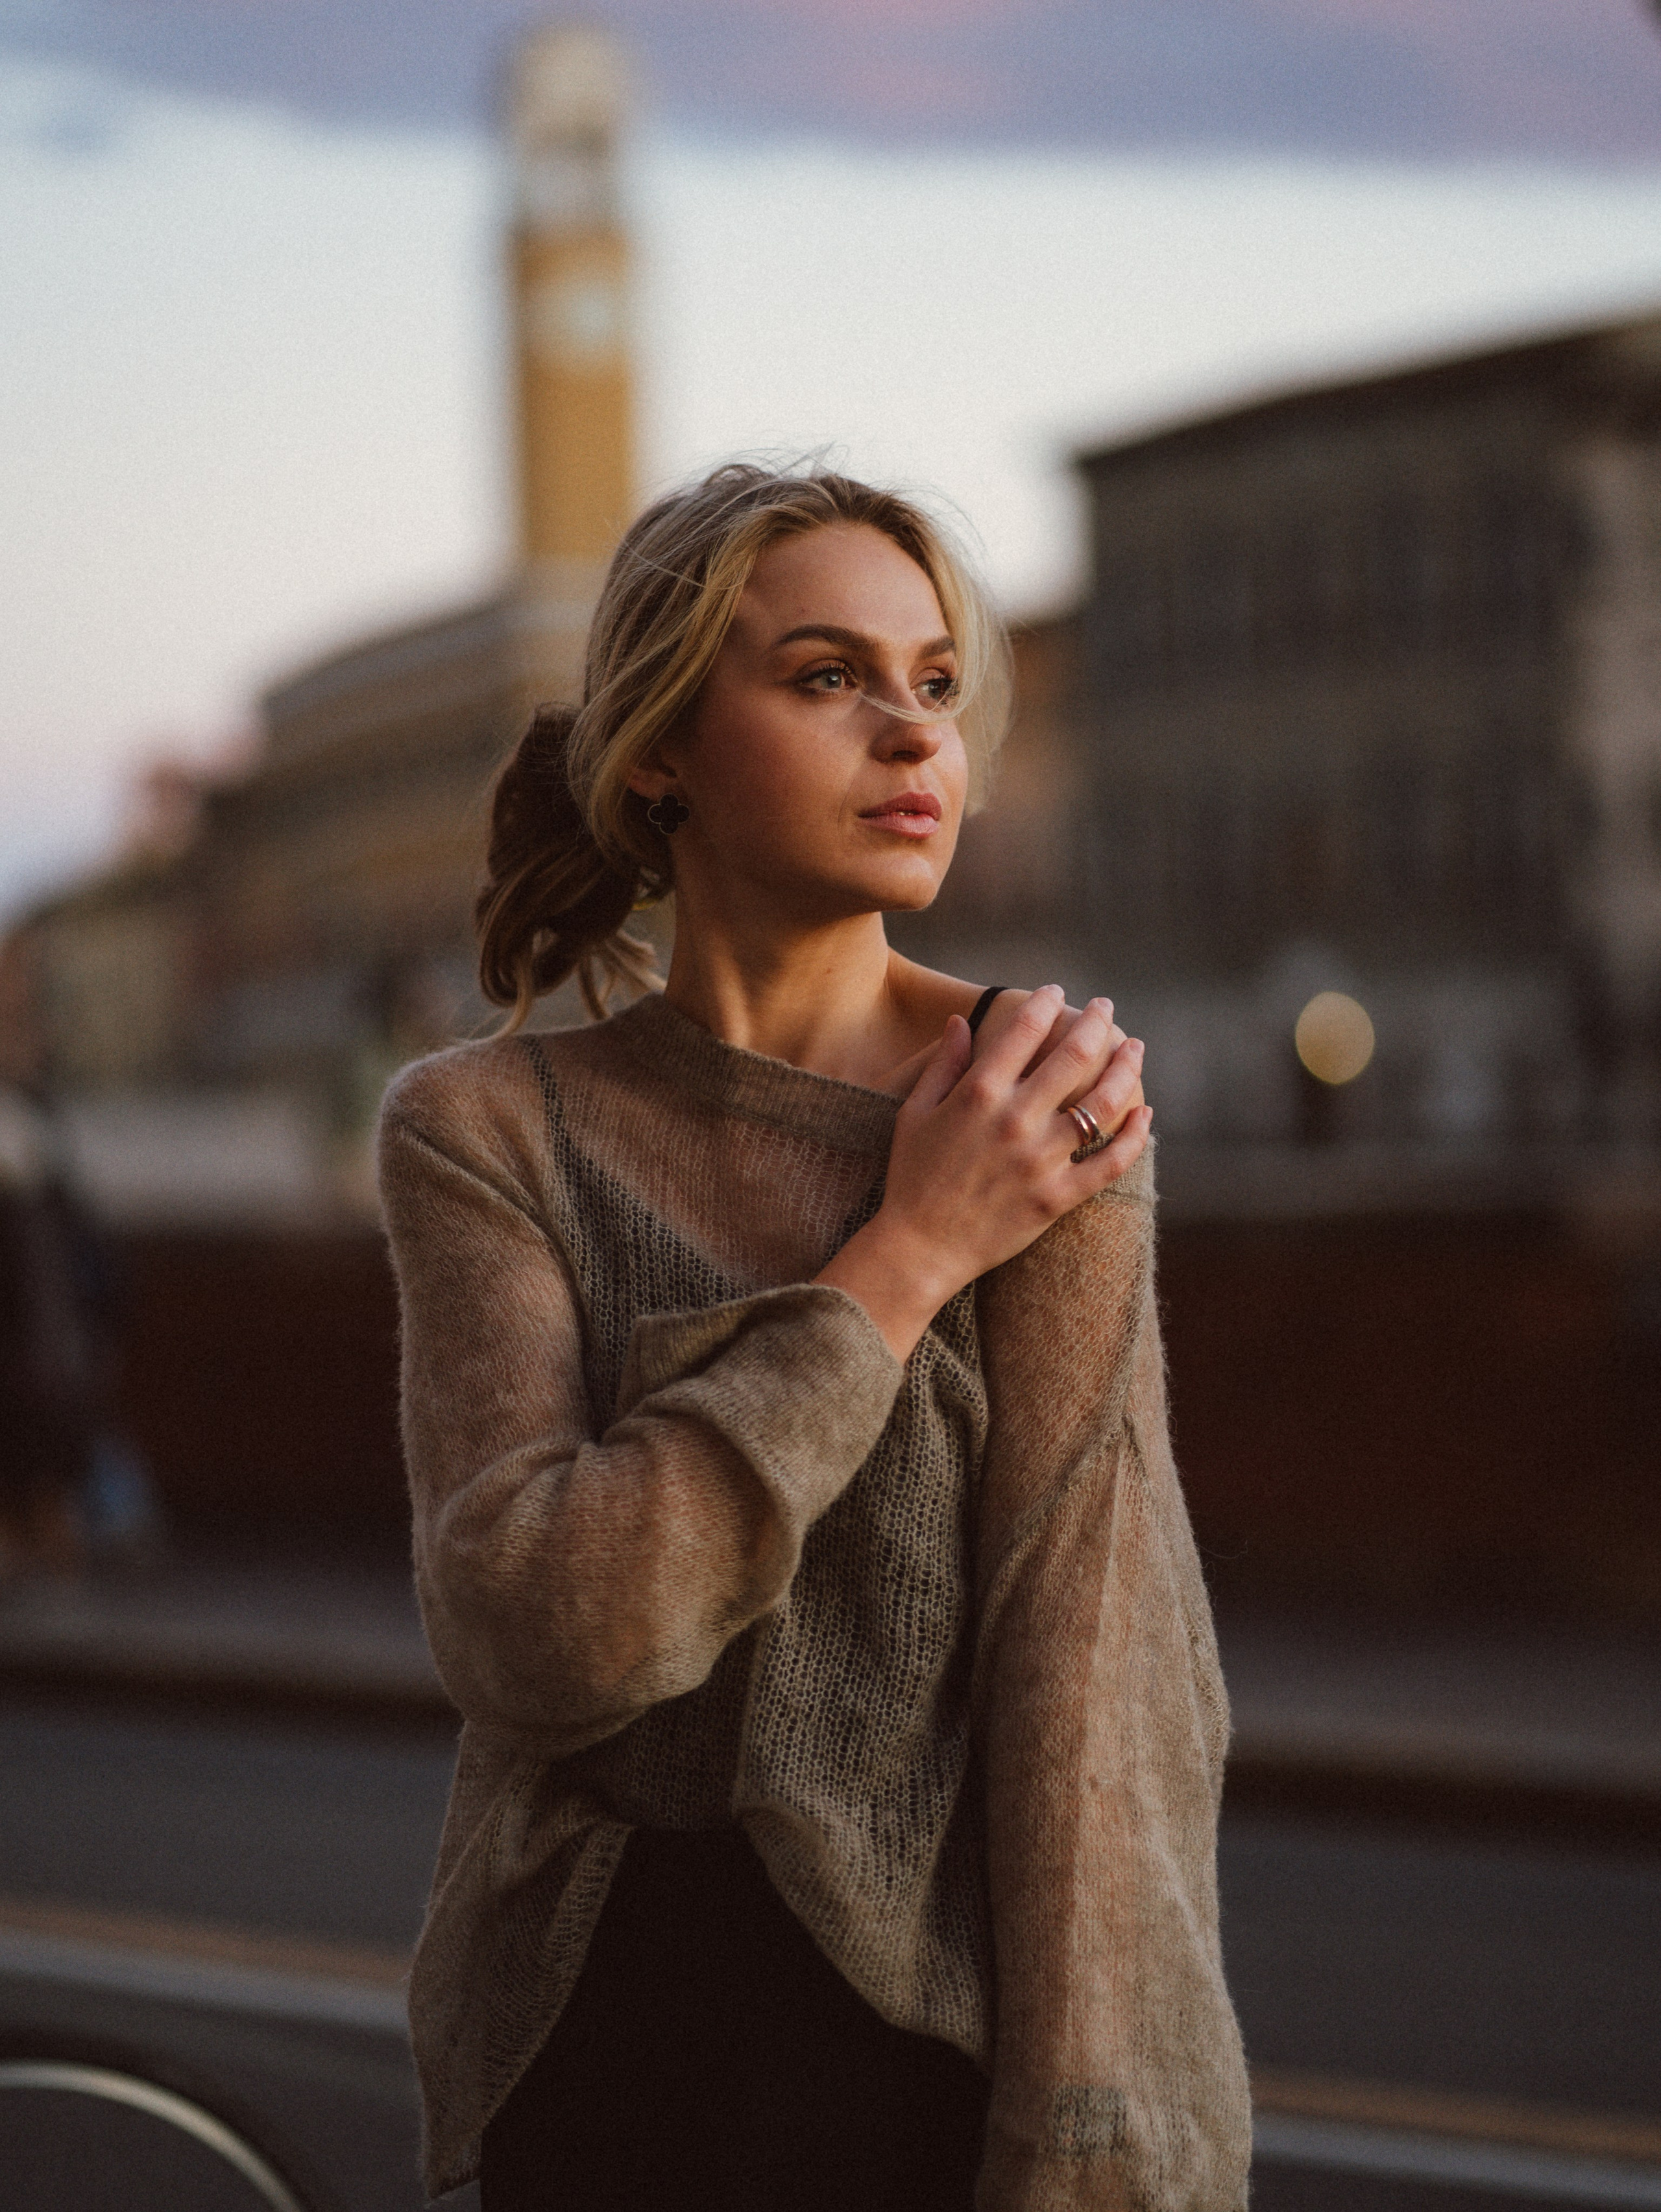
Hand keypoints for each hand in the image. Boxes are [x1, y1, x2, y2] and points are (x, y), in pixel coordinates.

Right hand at [818, 987, 1150, 1361]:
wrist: (919, 1247)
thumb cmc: (912, 1177)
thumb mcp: (914, 1113)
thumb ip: (944, 1064)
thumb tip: (961, 1020)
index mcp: (978, 1094)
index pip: (1025, 1030)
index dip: (1046, 1003)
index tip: (1058, 992)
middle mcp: (1015, 1121)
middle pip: (1074, 1055)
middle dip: (1096, 1021)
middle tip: (1105, 1007)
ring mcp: (1040, 1160)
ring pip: (1103, 1104)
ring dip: (1126, 1068)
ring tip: (1134, 1049)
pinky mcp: (1057, 1198)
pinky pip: (1110, 1163)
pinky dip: (1136, 1137)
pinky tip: (1146, 1114)